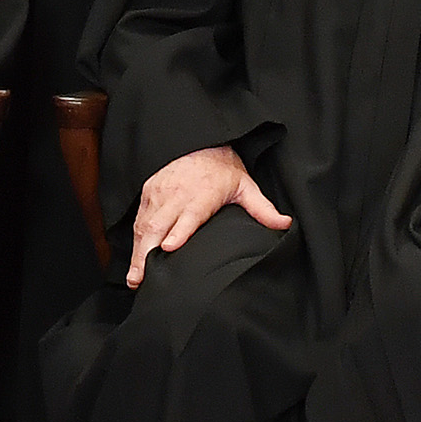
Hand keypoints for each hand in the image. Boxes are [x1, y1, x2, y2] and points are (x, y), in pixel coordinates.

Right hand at [125, 146, 292, 285]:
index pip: (189, 215)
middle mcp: (177, 194)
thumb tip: (285, 224)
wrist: (202, 142)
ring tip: (135, 277)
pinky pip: (140, 219)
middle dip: (148, 253)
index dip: (179, 232)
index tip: (170, 248)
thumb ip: (263, 208)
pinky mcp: (149, 192)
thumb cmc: (224, 169)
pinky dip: (136, 239)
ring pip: (145, 225)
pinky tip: (135, 260)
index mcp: (202, 194)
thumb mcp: (246, 186)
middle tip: (141, 279)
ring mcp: (160, 192)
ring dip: (138, 251)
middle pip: (159, 225)